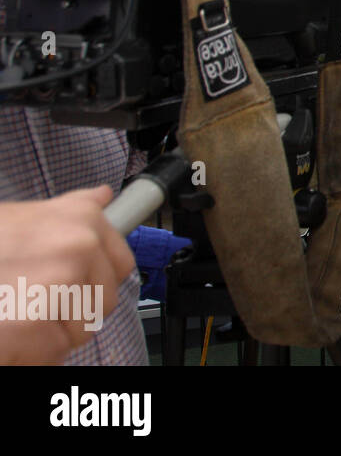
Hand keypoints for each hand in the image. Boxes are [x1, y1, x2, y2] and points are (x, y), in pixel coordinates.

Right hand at [0, 186, 131, 364]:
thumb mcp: (20, 216)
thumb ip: (66, 210)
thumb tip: (101, 196)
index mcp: (78, 219)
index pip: (121, 262)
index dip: (96, 277)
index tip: (75, 280)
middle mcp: (77, 247)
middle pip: (104, 300)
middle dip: (73, 307)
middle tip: (30, 298)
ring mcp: (60, 285)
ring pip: (81, 328)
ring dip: (50, 331)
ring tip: (14, 310)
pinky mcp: (38, 325)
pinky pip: (54, 351)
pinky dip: (31, 352)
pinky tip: (9, 331)